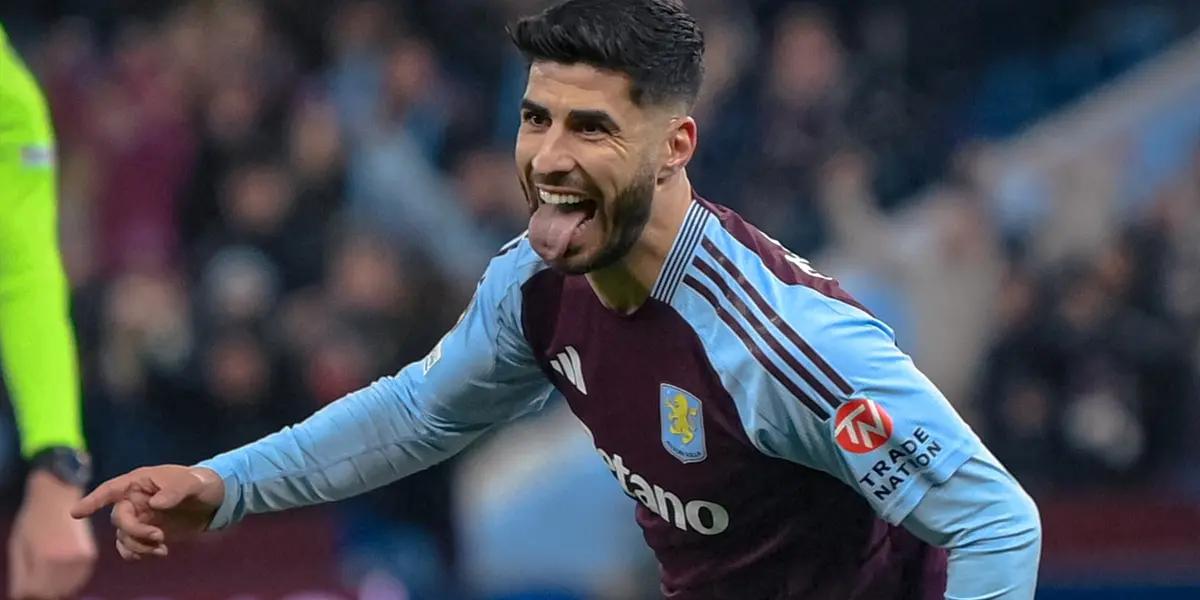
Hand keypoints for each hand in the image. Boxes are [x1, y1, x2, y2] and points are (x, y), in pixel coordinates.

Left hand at [8, 470, 97, 599]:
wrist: (57, 497)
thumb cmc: (31, 521)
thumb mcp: (17, 548)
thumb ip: (20, 576)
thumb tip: (25, 597)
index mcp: (47, 558)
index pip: (36, 593)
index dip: (28, 591)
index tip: (25, 583)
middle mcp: (69, 560)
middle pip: (53, 594)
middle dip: (42, 589)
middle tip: (35, 575)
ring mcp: (82, 559)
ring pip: (66, 589)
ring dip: (55, 586)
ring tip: (46, 569)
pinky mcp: (89, 556)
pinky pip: (76, 579)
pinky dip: (67, 579)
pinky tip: (58, 567)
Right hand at [69, 465, 224, 560]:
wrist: (213, 501)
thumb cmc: (199, 484)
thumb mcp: (191, 484)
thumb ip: (175, 491)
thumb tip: (155, 504)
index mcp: (140, 482)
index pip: (111, 490)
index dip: (93, 500)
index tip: (76, 513)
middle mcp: (134, 500)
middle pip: (119, 519)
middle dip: (134, 531)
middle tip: (159, 536)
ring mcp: (139, 518)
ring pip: (123, 537)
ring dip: (138, 546)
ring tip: (161, 547)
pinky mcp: (146, 533)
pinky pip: (130, 547)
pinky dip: (140, 554)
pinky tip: (160, 552)